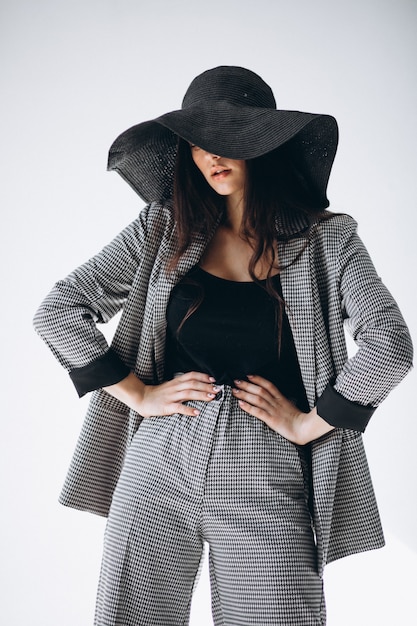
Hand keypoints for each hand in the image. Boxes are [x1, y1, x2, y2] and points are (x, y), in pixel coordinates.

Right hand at [104, 371, 219, 417]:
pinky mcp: (167, 407)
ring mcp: (171, 397)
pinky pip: (179, 408)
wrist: (143, 399)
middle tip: (217, 390)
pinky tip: (197, 413)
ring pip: (188, 393)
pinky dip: (188, 410)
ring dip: (201, 395)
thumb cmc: (159, 394)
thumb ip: (183, 385)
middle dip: (206, 386)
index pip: (191, 375)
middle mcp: (175, 387)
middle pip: (193, 384)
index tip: (213, 379)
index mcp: (176, 382)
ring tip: (211, 398)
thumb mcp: (171, 386)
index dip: (203, 376)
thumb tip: (199, 385)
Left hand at [232, 374, 334, 444]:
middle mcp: (276, 402)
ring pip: (257, 399)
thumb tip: (275, 399)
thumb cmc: (298, 420)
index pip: (268, 385)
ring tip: (235, 391)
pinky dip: (248, 407)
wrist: (305, 429)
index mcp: (281, 399)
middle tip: (236, 381)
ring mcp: (274, 411)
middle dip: (247, 385)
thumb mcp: (290, 407)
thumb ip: (282, 402)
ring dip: (244, 394)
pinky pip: (258, 412)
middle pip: (260, 390)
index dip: (258, 379)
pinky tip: (240, 404)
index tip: (248, 375)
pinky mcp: (272, 420)